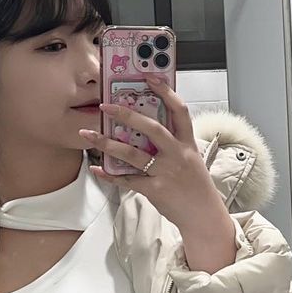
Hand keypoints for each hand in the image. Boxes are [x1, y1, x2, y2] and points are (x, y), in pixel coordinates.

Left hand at [79, 74, 227, 237]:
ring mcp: (166, 172)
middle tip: (106, 106)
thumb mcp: (191, 159)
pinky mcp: (155, 190)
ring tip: (88, 134)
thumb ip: (173, 143)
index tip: (150, 77)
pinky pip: (127, 179)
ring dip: (107, 142)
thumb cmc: (195, 186)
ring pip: (132, 154)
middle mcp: (177, 155)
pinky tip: (96, 168)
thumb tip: (145, 128)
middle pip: (152, 128)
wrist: (203, 215)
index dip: (166, 91)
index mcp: (187, 143)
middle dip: (127, 114)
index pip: (180, 111)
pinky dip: (110, 174)